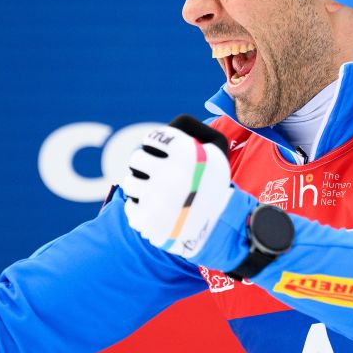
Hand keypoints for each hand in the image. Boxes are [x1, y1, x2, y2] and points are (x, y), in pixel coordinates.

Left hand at [120, 115, 233, 258]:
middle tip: (153, 170)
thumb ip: (189, 127)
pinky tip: (151, 208)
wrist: (222, 225)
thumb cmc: (214, 181)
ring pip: (130, 182)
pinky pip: (130, 207)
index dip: (158, 143)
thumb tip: (162, 131)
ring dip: (138, 183)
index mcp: (186, 154)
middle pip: (137, 158)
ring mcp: (157, 200)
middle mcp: (171, 175)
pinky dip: (138, 207)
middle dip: (144, 162)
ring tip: (151, 189)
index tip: (164, 151)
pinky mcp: (148, 221)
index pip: (154, 137)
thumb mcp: (216, 147)